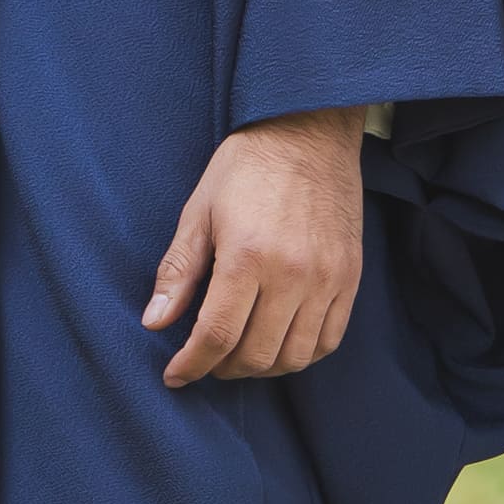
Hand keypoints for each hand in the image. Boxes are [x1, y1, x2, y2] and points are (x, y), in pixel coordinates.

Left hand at [143, 106, 366, 388]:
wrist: (309, 129)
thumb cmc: (247, 165)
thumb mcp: (200, 209)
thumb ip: (178, 270)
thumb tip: (153, 322)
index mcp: (247, 255)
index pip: (217, 336)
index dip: (191, 364)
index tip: (175, 374)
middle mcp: (292, 273)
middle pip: (256, 355)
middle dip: (222, 368)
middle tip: (206, 359)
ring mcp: (327, 278)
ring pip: (294, 357)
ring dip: (262, 367)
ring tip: (240, 352)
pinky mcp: (350, 276)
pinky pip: (329, 339)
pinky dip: (302, 353)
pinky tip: (279, 340)